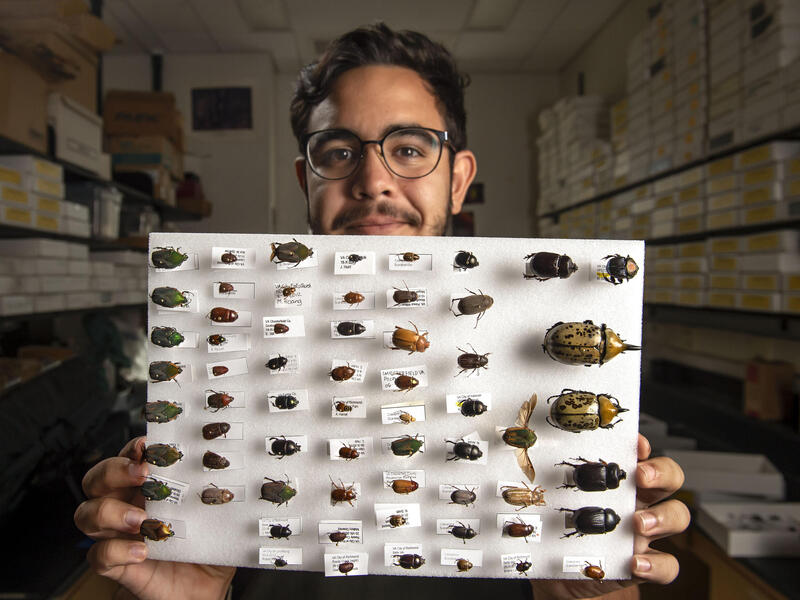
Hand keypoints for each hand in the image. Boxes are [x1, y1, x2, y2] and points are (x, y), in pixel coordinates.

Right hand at [74, 437, 235, 599]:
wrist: (206, 586)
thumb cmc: (209, 545)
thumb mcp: (219, 515)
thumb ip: (218, 495)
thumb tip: (232, 475)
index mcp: (150, 486)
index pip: (129, 457)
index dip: (133, 449)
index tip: (147, 446)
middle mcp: (127, 504)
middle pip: (98, 479)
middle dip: (114, 471)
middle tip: (141, 475)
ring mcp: (118, 534)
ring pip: (87, 513)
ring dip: (109, 511)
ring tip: (140, 520)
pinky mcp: (116, 565)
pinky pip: (98, 555)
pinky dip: (116, 550)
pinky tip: (141, 551)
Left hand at [531, 434, 689, 599]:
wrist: (558, 572)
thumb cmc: (559, 528)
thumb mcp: (555, 498)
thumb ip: (554, 478)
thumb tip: (530, 451)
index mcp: (616, 480)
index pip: (640, 453)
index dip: (642, 445)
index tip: (635, 443)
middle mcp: (636, 500)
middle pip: (669, 477)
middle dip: (661, 472)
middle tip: (642, 476)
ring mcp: (643, 532)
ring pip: (676, 516)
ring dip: (663, 517)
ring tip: (638, 522)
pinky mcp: (644, 564)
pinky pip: (667, 564)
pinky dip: (656, 565)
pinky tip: (636, 562)